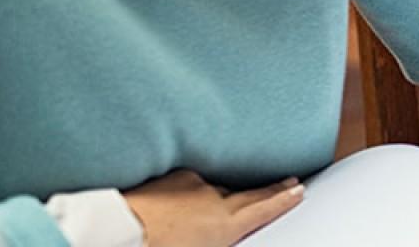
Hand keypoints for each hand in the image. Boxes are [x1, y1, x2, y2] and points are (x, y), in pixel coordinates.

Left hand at [123, 170, 303, 246]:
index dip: (283, 199)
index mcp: (225, 225)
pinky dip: (190, 189)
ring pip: (215, 188)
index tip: (298, 189)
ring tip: (223, 199)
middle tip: (289, 180)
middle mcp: (215, 201)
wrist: (120, 230)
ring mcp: (193, 185)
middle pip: (252, 193)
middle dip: (272, 188)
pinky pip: (189, 182)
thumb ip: (217, 241)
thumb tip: (221, 238)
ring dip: (221, 193)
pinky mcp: (170, 178)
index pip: (263, 209)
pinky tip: (183, 197)